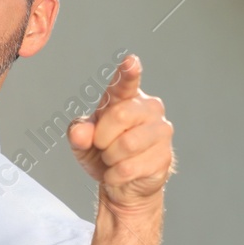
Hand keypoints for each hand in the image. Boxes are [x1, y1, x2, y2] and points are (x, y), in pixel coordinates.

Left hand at [67, 53, 174, 215]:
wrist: (121, 183)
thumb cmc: (103, 152)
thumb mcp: (82, 142)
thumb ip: (78, 133)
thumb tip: (81, 133)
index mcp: (126, 98)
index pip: (125, 83)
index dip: (128, 73)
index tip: (130, 61)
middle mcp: (148, 108)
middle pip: (119, 116)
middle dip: (103, 137)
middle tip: (103, 146)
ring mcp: (161, 131)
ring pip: (127, 144)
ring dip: (110, 158)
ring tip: (113, 159)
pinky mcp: (165, 156)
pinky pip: (130, 167)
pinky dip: (115, 176)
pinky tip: (120, 174)